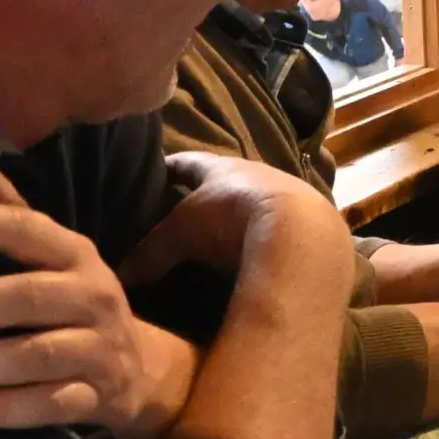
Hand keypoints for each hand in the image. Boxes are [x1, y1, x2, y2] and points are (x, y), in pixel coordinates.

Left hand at [0, 149, 196, 438]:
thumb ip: (10, 210)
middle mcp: (93, 295)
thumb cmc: (76, 304)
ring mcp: (99, 349)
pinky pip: (47, 405)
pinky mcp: (97, 397)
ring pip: (34, 356)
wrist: (144, 370)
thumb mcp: (55, 256)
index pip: (25, 230)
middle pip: (26, 298)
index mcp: (75, 254)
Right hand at [117, 152, 345, 287]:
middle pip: (230, 180)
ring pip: (264, 202)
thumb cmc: (232, 221)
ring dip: (248, 217)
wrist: (302, 236)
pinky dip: (274, 240)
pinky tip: (267, 256)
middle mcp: (261, 174)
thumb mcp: (182, 235)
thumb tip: (121, 277)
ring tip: (229, 237)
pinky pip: (288, 230)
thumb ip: (151, 253)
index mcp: (224, 168)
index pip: (190, 161)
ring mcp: (294, 198)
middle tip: (191, 207)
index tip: (156, 170)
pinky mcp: (317, 227)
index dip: (171, 166)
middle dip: (213, 193)